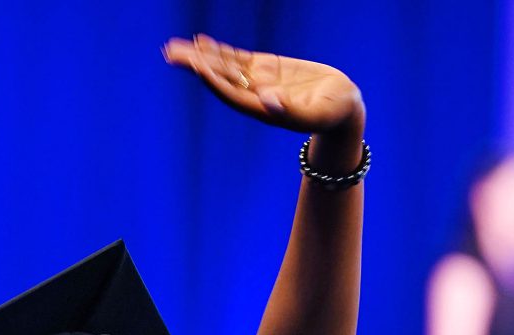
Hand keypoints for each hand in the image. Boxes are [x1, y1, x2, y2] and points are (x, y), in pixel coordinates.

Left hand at [163, 34, 363, 140]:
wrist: (343, 106)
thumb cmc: (335, 113)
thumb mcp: (319, 112)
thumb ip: (292, 109)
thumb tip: (268, 100)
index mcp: (264, 109)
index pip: (232, 94)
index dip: (214, 80)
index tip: (197, 66)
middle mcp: (255, 95)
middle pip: (220, 78)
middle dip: (196, 65)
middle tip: (170, 54)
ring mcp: (258, 81)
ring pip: (222, 66)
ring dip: (199, 56)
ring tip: (173, 48)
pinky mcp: (265, 68)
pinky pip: (236, 58)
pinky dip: (217, 50)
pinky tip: (200, 41)